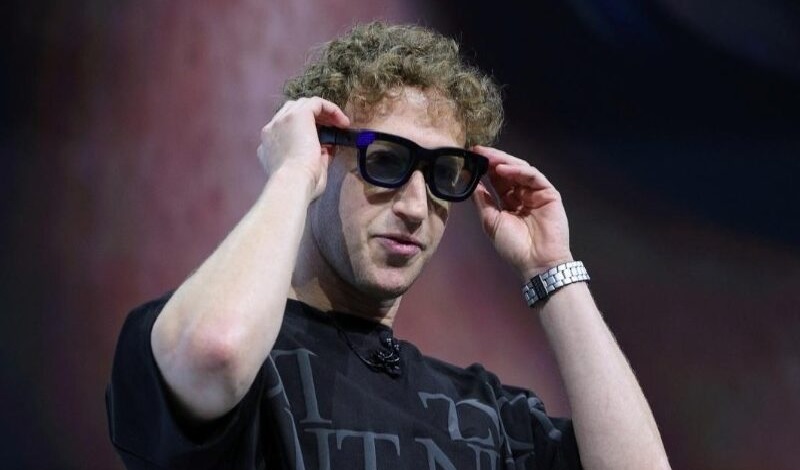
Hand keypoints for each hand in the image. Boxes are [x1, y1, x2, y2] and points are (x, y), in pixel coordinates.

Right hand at [257, 97, 349, 198]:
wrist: (293, 182)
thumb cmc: (299, 186)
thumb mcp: (306, 172)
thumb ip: (316, 158)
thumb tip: (327, 150)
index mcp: (269, 146)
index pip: (286, 129)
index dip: (305, 131)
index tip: (323, 141)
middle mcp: (272, 129)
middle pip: (293, 112)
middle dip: (314, 118)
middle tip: (332, 129)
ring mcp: (282, 120)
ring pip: (304, 105)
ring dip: (324, 113)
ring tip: (340, 125)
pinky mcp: (297, 115)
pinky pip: (317, 103)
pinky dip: (331, 109)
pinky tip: (343, 122)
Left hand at [471, 146, 572, 279]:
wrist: (536, 262)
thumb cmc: (513, 246)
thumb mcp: (490, 221)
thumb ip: (482, 201)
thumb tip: (471, 182)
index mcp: (509, 202)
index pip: (497, 180)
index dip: (485, 168)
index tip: (470, 157)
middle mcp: (523, 194)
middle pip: (508, 171)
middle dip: (492, 160)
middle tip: (477, 151)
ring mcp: (537, 193)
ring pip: (520, 170)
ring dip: (503, 162)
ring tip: (488, 157)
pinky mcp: (549, 193)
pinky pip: (533, 177)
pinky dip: (518, 171)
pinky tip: (503, 169)